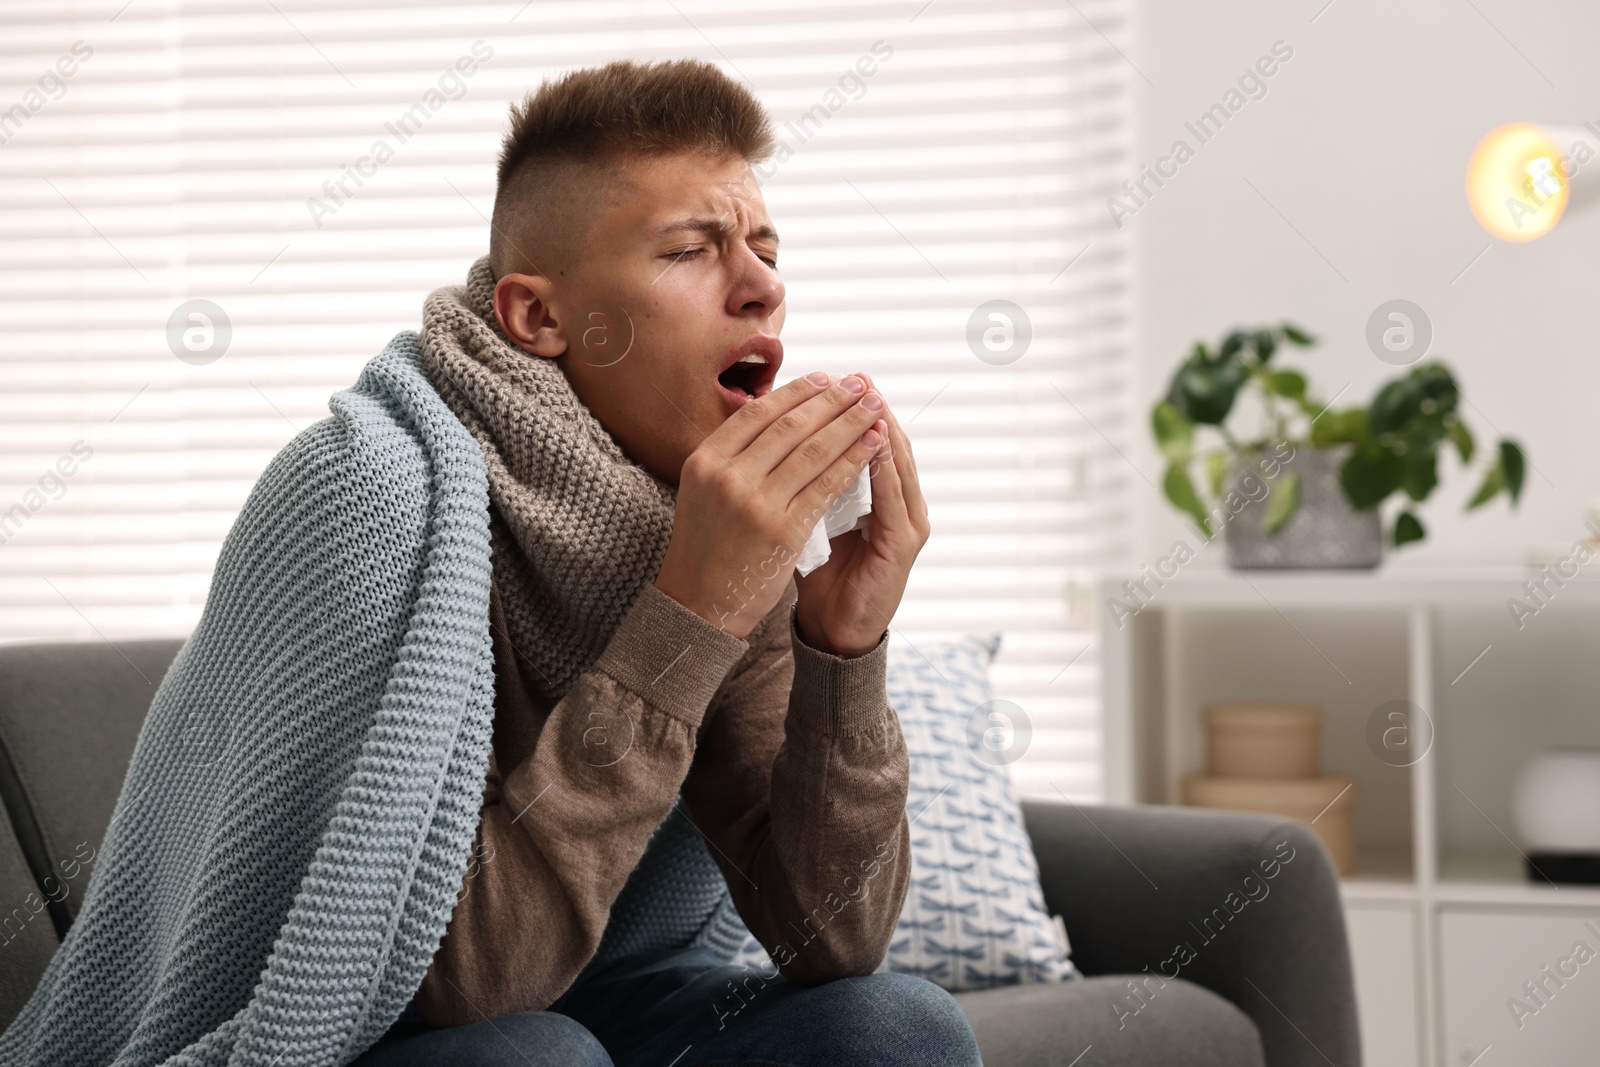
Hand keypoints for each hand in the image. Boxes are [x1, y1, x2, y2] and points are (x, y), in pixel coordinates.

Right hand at [654, 371, 886, 639]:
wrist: (698, 606)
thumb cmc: (706, 547)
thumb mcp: (703, 491)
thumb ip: (732, 456)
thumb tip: (773, 414)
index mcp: (705, 460)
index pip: (758, 413)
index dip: (796, 392)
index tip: (826, 378)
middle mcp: (728, 477)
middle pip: (790, 426)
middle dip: (833, 400)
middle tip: (861, 383)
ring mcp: (755, 504)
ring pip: (814, 450)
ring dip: (851, 423)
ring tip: (874, 406)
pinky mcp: (783, 531)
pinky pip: (827, 486)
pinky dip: (854, 460)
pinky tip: (873, 445)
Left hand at [794, 372, 928, 656]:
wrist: (835, 631)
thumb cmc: (819, 576)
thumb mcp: (809, 520)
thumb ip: (805, 485)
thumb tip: (771, 445)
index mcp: (881, 496)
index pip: (870, 440)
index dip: (852, 411)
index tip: (832, 378)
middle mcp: (902, 503)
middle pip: (890, 442)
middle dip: (868, 408)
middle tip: (854, 376)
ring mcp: (909, 522)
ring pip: (898, 462)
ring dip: (881, 428)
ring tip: (864, 397)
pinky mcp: (905, 543)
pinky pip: (894, 495)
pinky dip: (882, 466)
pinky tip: (869, 443)